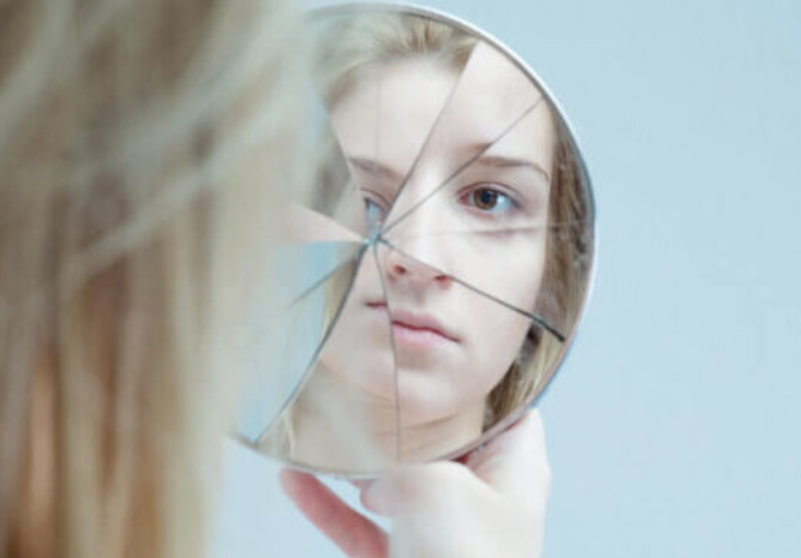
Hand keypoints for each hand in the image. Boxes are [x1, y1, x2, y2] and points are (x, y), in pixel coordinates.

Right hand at [280, 409, 550, 557]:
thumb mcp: (438, 485)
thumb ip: (403, 454)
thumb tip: (375, 457)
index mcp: (513, 467)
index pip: (505, 406)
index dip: (473, 382)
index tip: (432, 359)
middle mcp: (481, 494)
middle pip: (441, 440)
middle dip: (401, 418)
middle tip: (365, 384)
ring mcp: (442, 529)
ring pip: (395, 481)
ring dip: (356, 460)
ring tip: (320, 428)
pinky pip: (362, 525)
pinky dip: (330, 505)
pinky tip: (293, 481)